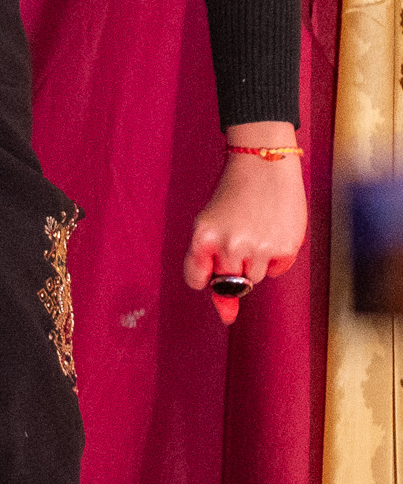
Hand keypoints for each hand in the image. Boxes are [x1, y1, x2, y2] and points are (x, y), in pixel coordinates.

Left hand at [184, 122, 306, 323]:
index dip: (207, 271)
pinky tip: (273, 229)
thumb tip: (227, 319)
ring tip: (257, 227)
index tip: (213, 258)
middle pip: (230, 282)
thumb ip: (212, 272)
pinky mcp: (284, 249)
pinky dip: (276, 256)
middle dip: (233, 264)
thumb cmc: (234, 195)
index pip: (198, 280)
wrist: (265, 164)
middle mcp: (229, 246)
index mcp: (203, 238)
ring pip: (254, 278)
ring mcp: (258, 249)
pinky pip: (276, 270)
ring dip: (255, 260)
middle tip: (240, 231)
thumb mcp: (211, 225)